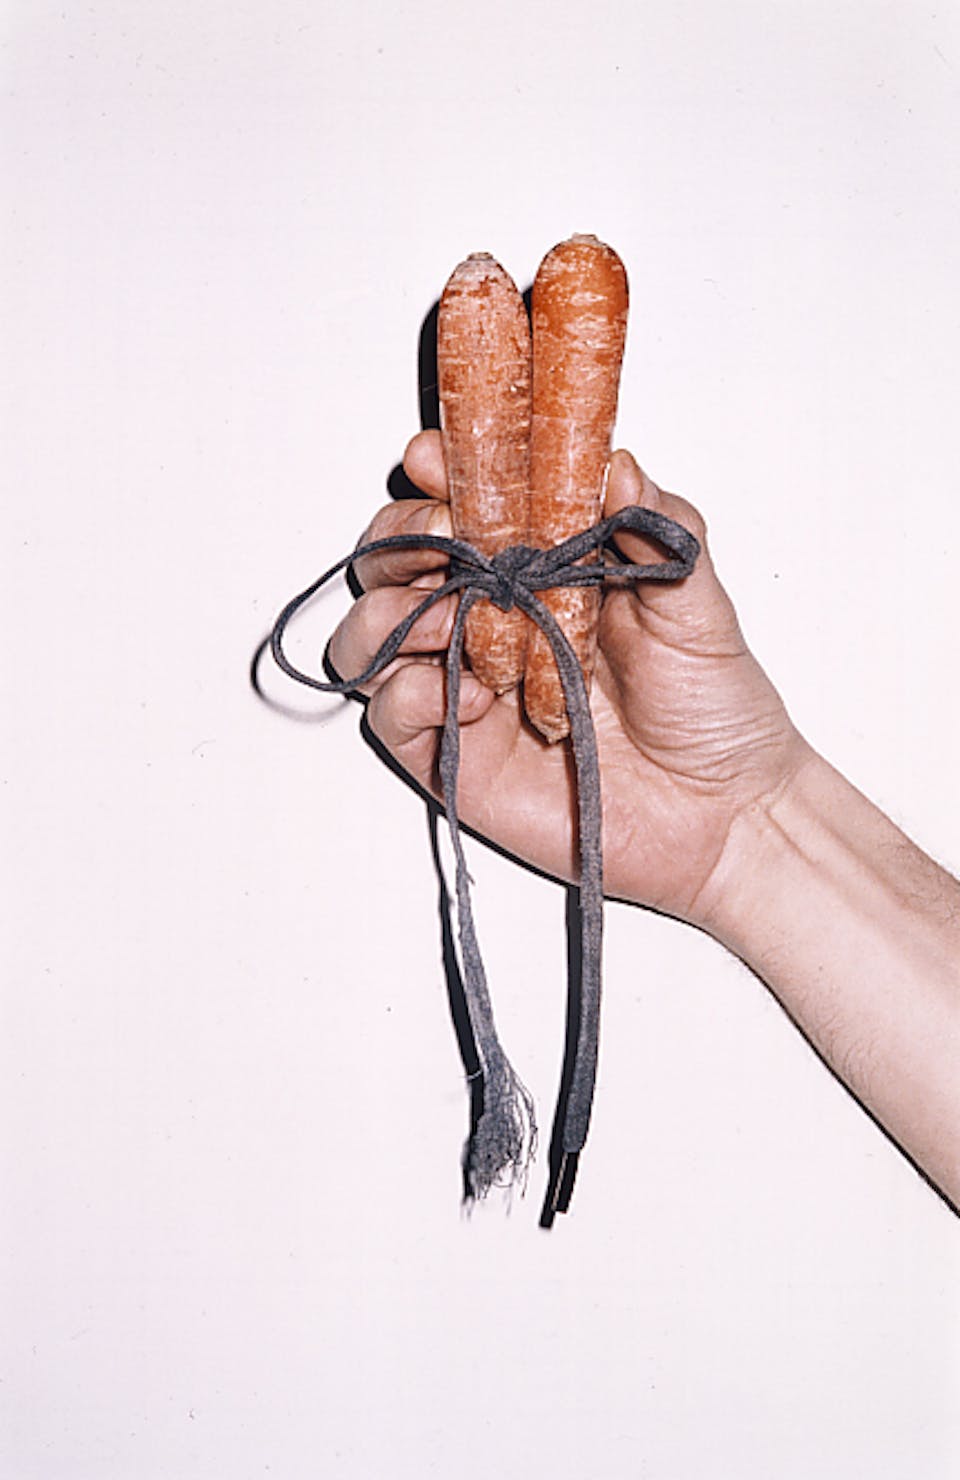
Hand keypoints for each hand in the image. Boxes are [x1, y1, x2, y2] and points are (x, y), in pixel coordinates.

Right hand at [329, 431, 808, 924]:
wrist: (724, 812)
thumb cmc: (712, 706)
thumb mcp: (694, 598)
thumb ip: (653, 526)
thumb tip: (614, 460)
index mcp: (537, 570)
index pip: (460, 509)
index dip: (437, 478)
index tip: (434, 457)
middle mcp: (488, 622)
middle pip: (394, 562)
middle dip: (400, 538)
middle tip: (440, 536)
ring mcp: (463, 689)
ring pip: (370, 634)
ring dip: (390, 611)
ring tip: (448, 616)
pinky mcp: (454, 755)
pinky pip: (390, 713)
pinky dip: (409, 690)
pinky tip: (466, 693)